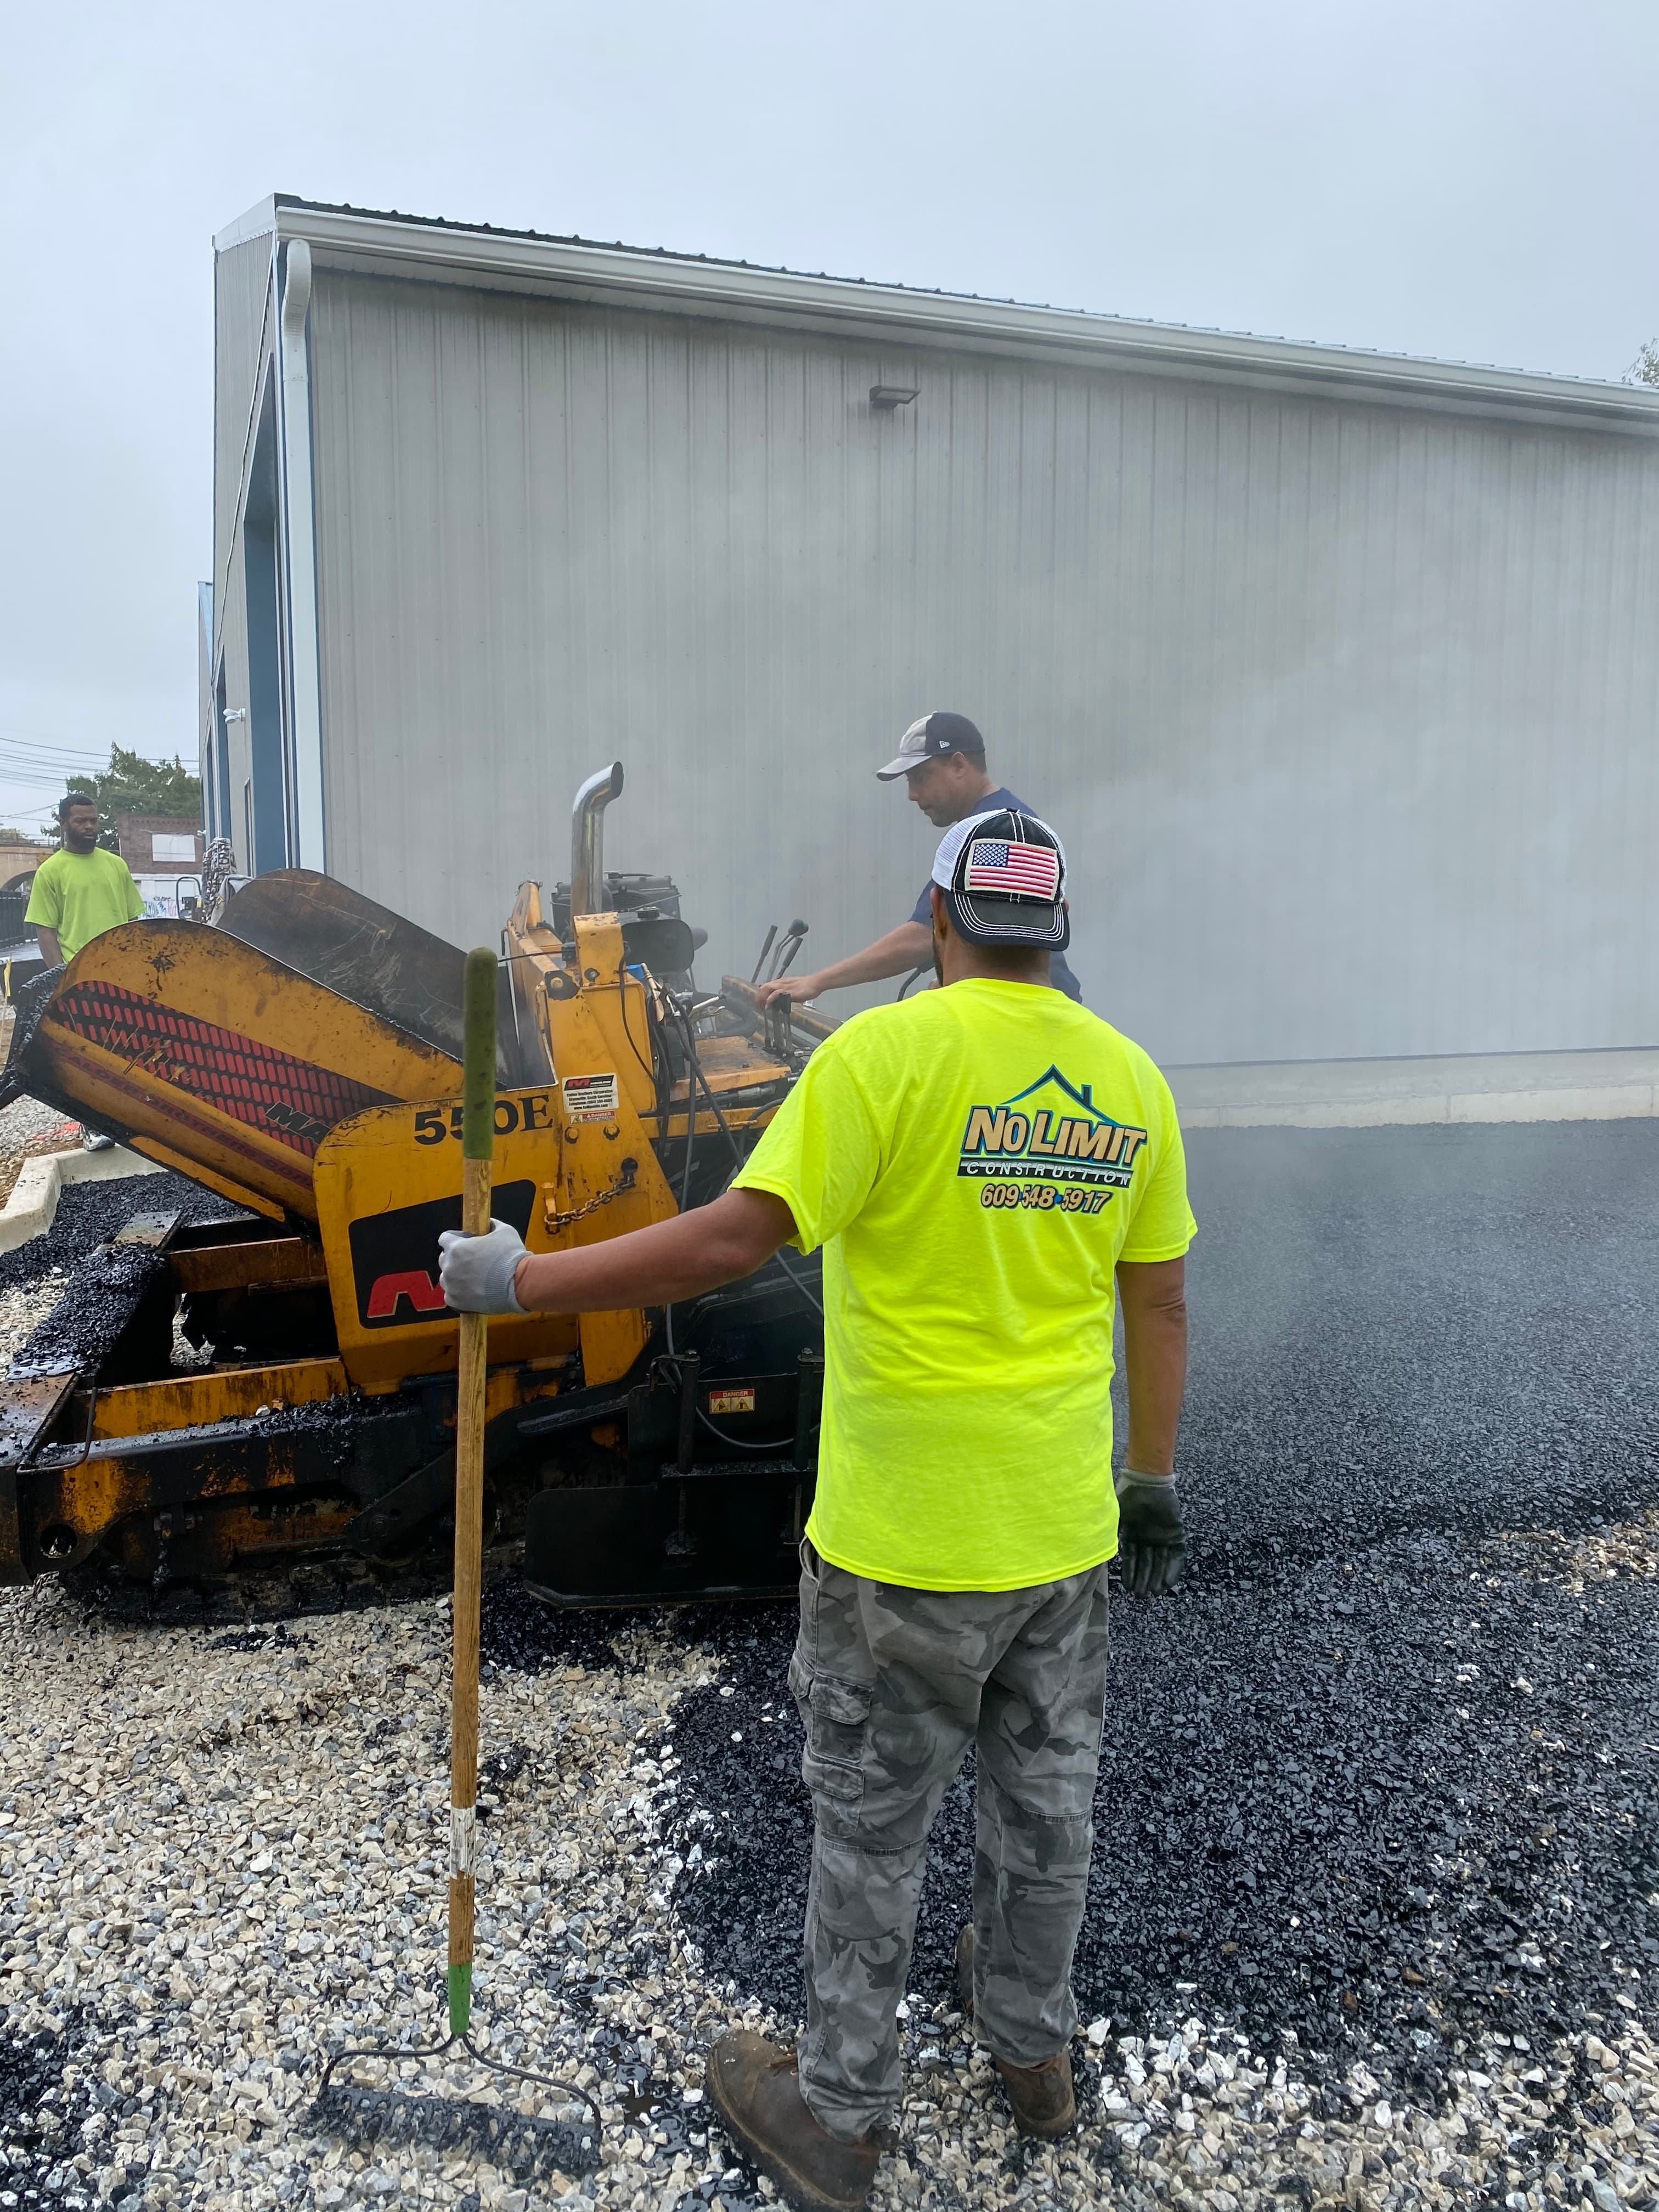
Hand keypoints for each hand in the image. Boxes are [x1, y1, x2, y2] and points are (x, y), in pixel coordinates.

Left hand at [438, 1220, 528, 1313]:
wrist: (519, 1285)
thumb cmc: (511, 1257)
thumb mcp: (505, 1232)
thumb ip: (492, 1225)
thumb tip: (489, 1223)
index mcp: (457, 1247)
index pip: (444, 1238)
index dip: (454, 1239)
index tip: (463, 1243)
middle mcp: (449, 1266)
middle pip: (444, 1259)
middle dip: (455, 1259)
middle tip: (472, 1262)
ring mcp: (451, 1285)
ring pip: (446, 1278)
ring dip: (455, 1277)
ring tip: (473, 1278)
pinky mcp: (456, 1301)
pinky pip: (450, 1295)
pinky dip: (458, 1293)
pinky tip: (471, 1291)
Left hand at [755, 973, 819, 1010]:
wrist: (815, 983)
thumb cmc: (806, 987)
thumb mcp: (792, 991)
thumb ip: (784, 996)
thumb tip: (778, 1003)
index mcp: (780, 983)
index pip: (765, 987)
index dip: (759, 995)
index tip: (759, 1003)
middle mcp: (780, 983)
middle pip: (763, 987)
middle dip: (758, 998)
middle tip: (759, 1007)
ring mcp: (784, 986)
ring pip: (766, 989)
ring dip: (762, 999)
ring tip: (762, 1007)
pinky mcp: (788, 991)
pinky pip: (775, 993)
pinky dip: (770, 999)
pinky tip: (769, 1005)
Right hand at [1114, 1468, 1185, 1594]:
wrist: (1148, 1482)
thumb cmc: (1129, 1497)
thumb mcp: (1115, 1517)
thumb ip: (1110, 1533)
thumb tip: (1099, 1550)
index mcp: (1133, 1534)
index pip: (1132, 1559)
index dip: (1130, 1574)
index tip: (1128, 1589)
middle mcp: (1148, 1538)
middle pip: (1147, 1564)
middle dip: (1145, 1581)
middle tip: (1142, 1596)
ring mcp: (1163, 1537)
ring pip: (1161, 1563)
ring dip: (1158, 1579)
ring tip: (1154, 1593)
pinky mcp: (1176, 1534)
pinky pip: (1177, 1556)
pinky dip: (1173, 1570)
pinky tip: (1167, 1583)